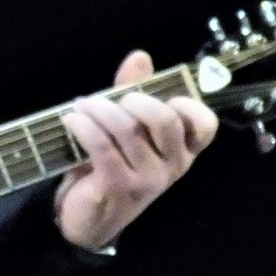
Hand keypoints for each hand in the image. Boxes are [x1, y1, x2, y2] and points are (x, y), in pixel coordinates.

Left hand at [54, 50, 218, 251]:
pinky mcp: (119, 187)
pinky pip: (102, 147)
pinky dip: (83, 127)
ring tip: (81, 105)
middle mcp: (172, 166)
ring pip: (128, 130)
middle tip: (111, 99)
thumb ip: (134, 92)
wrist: (90, 219)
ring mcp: (148, 179)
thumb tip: (140, 56)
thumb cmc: (113, 166)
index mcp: (182, 151)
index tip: (157, 96)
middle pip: (165, 120)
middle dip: (135, 100)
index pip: (205, 126)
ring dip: (99, 109)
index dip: (186, 104)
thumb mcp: (127, 129)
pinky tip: (71, 120)